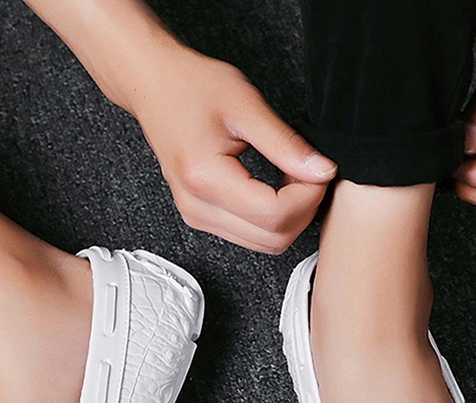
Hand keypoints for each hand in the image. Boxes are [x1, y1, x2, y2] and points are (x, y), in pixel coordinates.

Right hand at [131, 46, 336, 252]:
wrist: (153, 86)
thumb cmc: (191, 87)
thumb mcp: (246, 105)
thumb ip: (285, 144)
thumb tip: (322, 171)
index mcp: (206, 178)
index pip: (274, 214)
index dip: (308, 197)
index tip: (319, 170)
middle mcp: (197, 206)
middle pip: (272, 237)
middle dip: (303, 210)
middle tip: (310, 173)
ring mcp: (197, 216)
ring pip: (264, 243)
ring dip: (290, 217)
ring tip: (292, 178)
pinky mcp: (201, 217)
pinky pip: (250, 236)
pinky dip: (273, 219)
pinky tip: (275, 188)